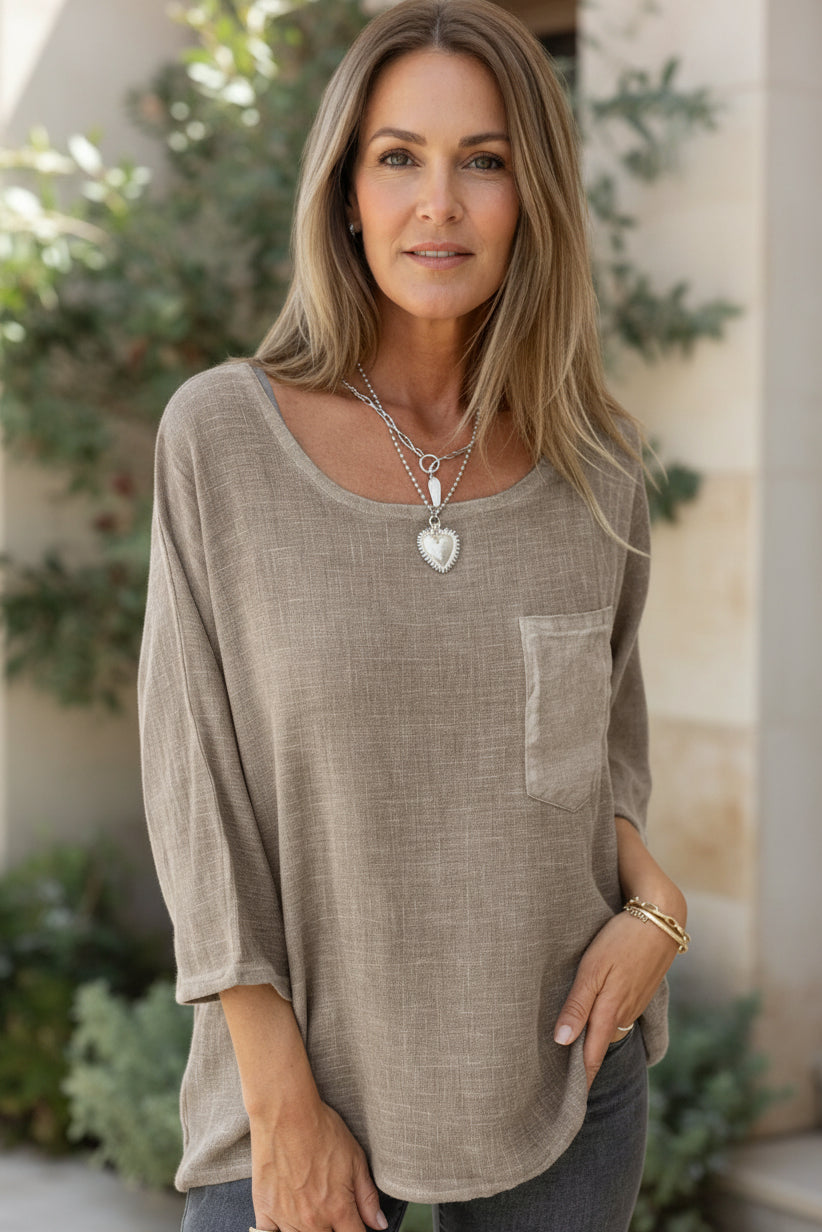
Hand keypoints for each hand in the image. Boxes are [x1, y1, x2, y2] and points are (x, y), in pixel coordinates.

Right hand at [250, 1096, 387, 1231]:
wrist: (286, 1113)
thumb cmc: (320, 1129)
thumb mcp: (355, 1158)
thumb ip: (368, 1196)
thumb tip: (379, 1224)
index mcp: (339, 1208)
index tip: (354, 1224)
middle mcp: (313, 1220)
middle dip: (333, 1230)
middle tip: (331, 1212)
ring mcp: (287, 1218)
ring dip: (310, 1231)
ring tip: (311, 1210)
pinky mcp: (265, 1210)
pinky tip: (286, 1221)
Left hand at [553, 909, 677, 1089]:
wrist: (662, 919)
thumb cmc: (620, 939)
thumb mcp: (592, 968)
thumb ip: (577, 1004)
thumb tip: (562, 1041)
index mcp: (609, 1010)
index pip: (590, 1055)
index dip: (580, 1080)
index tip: (569, 1106)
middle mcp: (624, 1013)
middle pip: (600, 1047)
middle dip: (586, 1068)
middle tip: (566, 1087)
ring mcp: (635, 1002)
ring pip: (611, 1031)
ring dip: (595, 1045)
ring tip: (575, 1059)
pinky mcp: (641, 990)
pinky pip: (620, 1016)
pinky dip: (606, 1026)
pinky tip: (597, 1024)